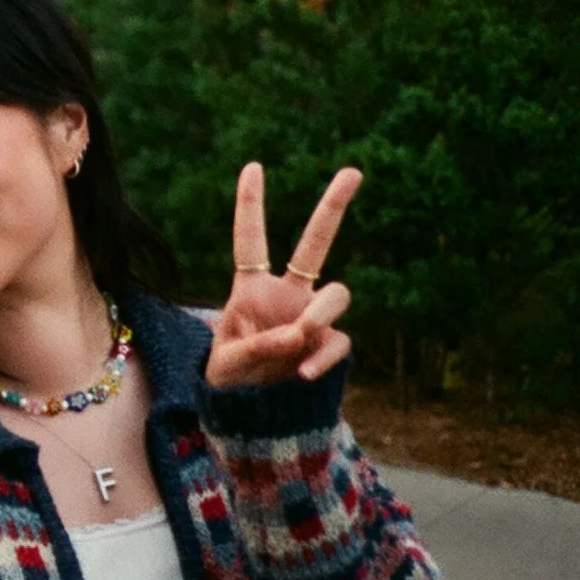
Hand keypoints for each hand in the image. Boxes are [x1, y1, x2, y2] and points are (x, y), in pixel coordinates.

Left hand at [207, 162, 359, 387]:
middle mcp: (287, 295)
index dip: (251, 206)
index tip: (253, 166)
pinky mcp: (328, 344)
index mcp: (251, 289)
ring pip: (337, 294)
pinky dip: (323, 356)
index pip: (251, 241)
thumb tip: (298, 335)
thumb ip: (257, 347)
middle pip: (315, 244)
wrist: (249, 413)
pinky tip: (302, 372)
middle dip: (333, 207)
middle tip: (353, 170)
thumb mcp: (226, 364)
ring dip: (322, 311)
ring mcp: (312, 318)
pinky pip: (338, 341)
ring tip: (301, 333)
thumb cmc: (227, 380)